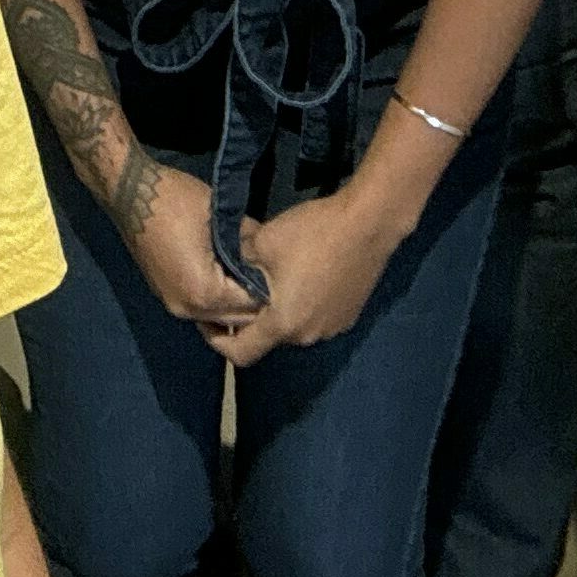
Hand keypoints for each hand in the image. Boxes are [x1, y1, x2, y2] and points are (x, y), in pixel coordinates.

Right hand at [117, 167, 264, 331]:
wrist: (131, 193)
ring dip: (234, 303)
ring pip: (217, 317)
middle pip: (235, 320)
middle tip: (267, 275)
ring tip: (247, 275)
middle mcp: (188, 308)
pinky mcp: (167, 296)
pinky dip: (217, 299)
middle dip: (252, 301)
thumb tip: (269, 256)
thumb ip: (250, 242)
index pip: (250, 305)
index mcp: (203, 292)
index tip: (278, 271)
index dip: (267, 288)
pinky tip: (227, 277)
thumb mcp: (222, 217)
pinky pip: (201, 308)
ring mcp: (174, 305)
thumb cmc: (176, 201)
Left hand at [206, 190, 403, 366]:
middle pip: (268, 337)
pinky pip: (314, 318)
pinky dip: (302, 305)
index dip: (217, 340)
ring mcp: (331, 329)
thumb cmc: (313, 233)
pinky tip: (303, 275)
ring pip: (292, 326)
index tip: (207, 321)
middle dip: (252, 317)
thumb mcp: (262, 243)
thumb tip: (226, 269)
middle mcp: (307, 336)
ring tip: (274, 278)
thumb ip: (238, 264)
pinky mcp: (348, 317)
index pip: (240, 353)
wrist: (369, 223)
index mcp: (282, 324)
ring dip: (279, 310)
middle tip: (242, 288)